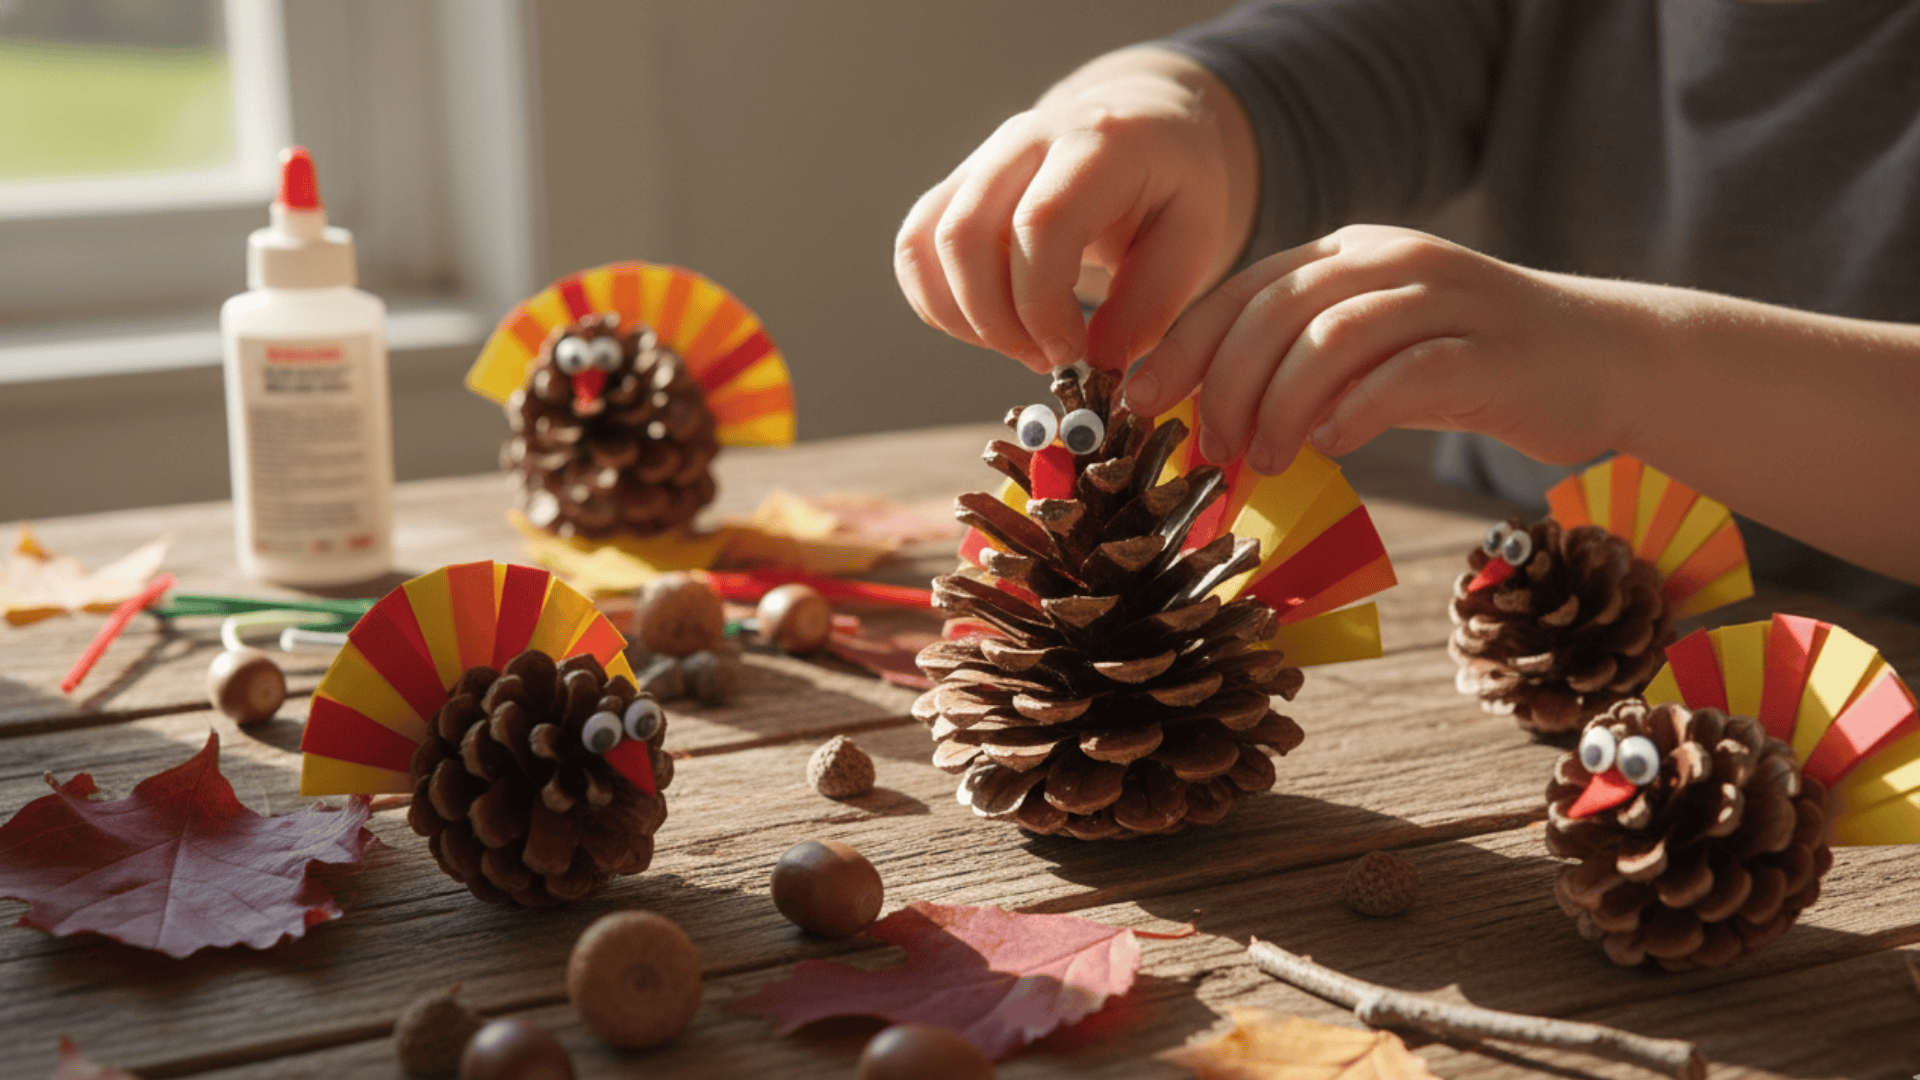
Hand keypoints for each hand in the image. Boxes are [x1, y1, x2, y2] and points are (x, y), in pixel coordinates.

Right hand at [894, 47, 1255, 372]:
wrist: (1142, 126)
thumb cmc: (1171, 186)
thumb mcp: (1196, 239)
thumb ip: (1152, 303)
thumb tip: (1100, 362)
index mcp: (1095, 145)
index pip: (1040, 223)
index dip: (1041, 304)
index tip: (1070, 352)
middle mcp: (1024, 142)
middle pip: (965, 236)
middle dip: (996, 322)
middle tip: (1046, 359)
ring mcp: (979, 161)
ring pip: (924, 244)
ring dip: (962, 319)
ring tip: (1020, 346)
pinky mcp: (953, 188)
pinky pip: (913, 252)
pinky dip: (938, 305)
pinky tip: (989, 328)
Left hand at [1124, 224, 1649, 474]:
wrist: (1605, 358)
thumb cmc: (1468, 366)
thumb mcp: (1371, 355)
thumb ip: (1298, 367)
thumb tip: (1201, 417)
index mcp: (1348, 254)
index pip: (1241, 289)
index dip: (1180, 346)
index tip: (1138, 403)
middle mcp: (1391, 260)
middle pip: (1275, 310)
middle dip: (1223, 384)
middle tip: (1209, 449)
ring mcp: (1446, 296)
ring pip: (1332, 337)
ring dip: (1280, 404)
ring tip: (1263, 459)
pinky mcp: (1491, 347)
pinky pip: (1406, 371)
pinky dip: (1356, 410)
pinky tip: (1333, 447)